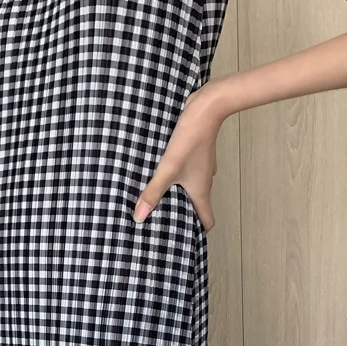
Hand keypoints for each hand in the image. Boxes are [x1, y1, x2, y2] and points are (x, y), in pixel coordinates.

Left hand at [133, 83, 222, 232]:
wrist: (206, 107)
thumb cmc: (191, 138)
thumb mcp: (168, 168)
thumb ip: (153, 191)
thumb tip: (139, 216)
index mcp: (201, 190)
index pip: (207, 220)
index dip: (197, 231)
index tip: (184, 238)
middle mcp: (204, 181)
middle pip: (196, 205)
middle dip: (182, 214)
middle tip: (163, 221)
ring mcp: (200, 166)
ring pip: (190, 187)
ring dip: (176, 194)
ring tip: (156, 198)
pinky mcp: (194, 153)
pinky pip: (186, 171)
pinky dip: (175, 176)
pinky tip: (158, 172)